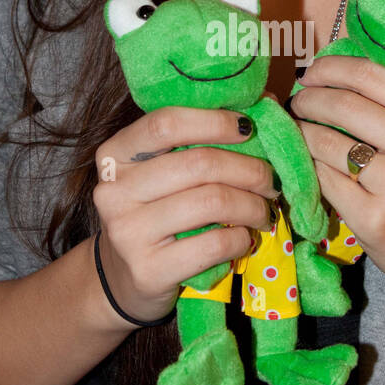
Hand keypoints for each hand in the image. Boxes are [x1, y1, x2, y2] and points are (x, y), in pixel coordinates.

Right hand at [92, 107, 277, 326]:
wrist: (123, 280)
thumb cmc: (154, 215)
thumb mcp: (160, 175)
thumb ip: (195, 143)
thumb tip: (264, 104)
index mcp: (114, 155)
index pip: (166, 123)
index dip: (214, 121)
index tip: (248, 128)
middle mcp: (114, 191)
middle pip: (198, 164)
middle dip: (249, 170)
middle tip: (270, 182)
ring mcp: (127, 232)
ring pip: (211, 202)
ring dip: (252, 205)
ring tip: (264, 211)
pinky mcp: (148, 270)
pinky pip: (213, 244)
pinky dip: (241, 239)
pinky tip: (244, 239)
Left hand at [288, 54, 384, 307]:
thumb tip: (328, 70)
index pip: (372, 77)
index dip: (331, 69)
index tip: (312, 73)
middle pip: (345, 106)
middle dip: (310, 99)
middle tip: (299, 101)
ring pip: (327, 143)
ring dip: (303, 131)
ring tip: (300, 129)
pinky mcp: (373, 218)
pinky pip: (324, 178)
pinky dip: (310, 165)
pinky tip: (310, 161)